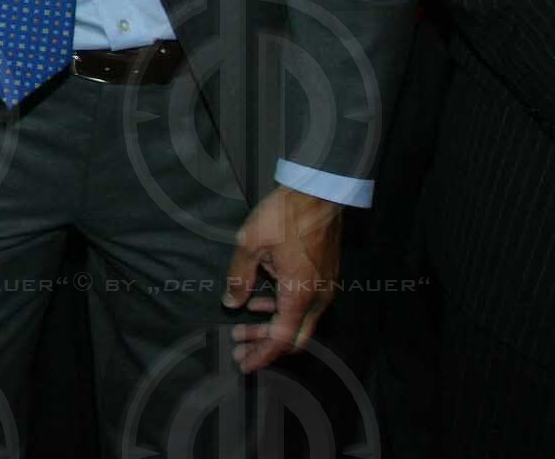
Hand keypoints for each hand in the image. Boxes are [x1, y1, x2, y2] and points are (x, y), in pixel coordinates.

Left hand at [223, 185, 342, 371]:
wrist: (319, 194)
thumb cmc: (286, 216)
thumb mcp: (250, 244)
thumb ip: (239, 277)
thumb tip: (231, 303)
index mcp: (301, 295)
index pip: (281, 339)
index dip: (261, 354)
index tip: (243, 363)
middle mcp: (318, 298)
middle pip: (294, 338)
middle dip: (265, 344)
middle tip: (238, 345)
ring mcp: (325, 288)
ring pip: (299, 321)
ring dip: (272, 325)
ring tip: (242, 323)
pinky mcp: (325, 277)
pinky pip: (304, 304)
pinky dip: (282, 308)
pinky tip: (261, 299)